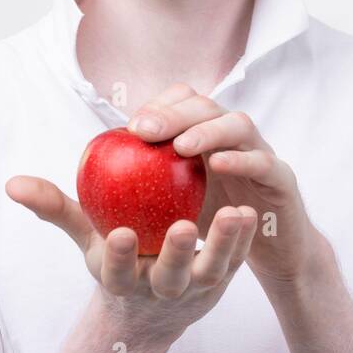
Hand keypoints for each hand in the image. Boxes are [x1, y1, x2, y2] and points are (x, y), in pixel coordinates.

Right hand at [4, 174, 257, 348]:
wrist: (151, 306)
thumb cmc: (115, 256)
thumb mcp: (85, 237)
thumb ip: (55, 207)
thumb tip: (12, 183)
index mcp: (122, 279)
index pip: (116, 271)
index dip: (118, 256)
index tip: (119, 234)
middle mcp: (159, 287)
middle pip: (169, 275)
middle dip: (176, 254)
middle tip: (183, 227)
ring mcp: (194, 288)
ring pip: (210, 270)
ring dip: (223, 244)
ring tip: (233, 213)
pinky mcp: (221, 280)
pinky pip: (235, 260)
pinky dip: (242, 240)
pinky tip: (250, 213)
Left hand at [126, 83, 324, 288]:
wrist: (270, 250)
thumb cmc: (214, 224)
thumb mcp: (170, 205)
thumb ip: (130, 193)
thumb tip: (70, 189)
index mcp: (206, 135)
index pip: (183, 102)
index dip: (158, 106)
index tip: (131, 128)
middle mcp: (233, 136)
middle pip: (206, 106)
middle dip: (174, 114)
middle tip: (144, 131)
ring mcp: (261, 153)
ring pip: (238, 124)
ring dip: (208, 130)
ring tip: (181, 146)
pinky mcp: (282, 178)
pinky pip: (264, 161)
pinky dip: (241, 158)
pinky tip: (217, 165)